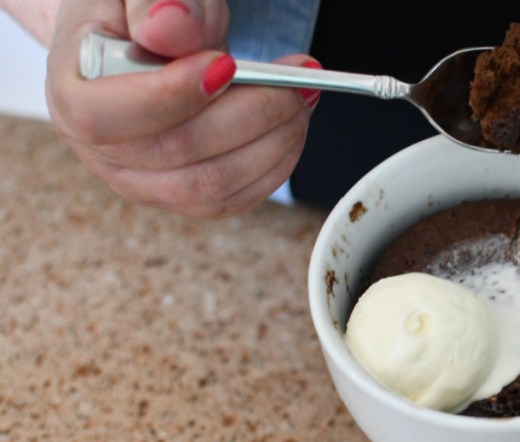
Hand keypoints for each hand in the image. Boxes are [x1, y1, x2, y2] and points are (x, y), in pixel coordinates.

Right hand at [45, 0, 320, 217]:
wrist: (144, 39)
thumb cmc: (142, 14)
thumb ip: (156, 2)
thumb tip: (172, 28)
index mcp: (72, 95)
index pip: (107, 117)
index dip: (174, 95)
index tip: (227, 63)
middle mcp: (102, 151)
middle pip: (179, 152)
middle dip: (252, 112)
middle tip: (296, 78)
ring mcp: (144, 182)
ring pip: (214, 183)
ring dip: (273, 140)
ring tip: (302, 96)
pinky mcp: (184, 197)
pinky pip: (235, 198)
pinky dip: (276, 164)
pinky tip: (292, 125)